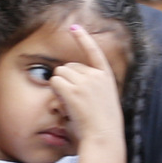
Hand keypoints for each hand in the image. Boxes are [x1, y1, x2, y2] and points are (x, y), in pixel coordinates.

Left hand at [53, 25, 124, 149]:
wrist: (104, 135)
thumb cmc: (100, 124)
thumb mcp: (102, 99)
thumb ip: (90, 85)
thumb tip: (67, 75)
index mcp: (106, 76)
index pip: (94, 52)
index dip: (83, 38)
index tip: (74, 27)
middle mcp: (96, 76)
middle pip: (69, 66)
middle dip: (66, 79)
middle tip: (73, 99)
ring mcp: (86, 82)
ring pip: (60, 73)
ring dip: (59, 86)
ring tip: (71, 102)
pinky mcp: (74, 90)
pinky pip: (55, 81)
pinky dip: (55, 90)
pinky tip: (64, 102)